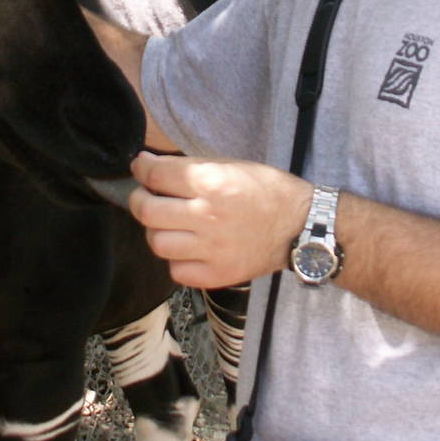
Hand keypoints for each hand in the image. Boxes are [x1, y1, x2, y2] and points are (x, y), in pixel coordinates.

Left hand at [127, 152, 312, 288]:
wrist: (300, 226)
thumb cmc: (267, 191)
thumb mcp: (233, 166)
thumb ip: (192, 168)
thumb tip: (152, 166)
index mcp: (211, 183)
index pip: (156, 175)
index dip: (141, 167)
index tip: (140, 166)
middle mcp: (206, 216)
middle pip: (147, 211)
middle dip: (139, 200)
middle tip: (145, 196)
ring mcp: (211, 250)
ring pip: (157, 244)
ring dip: (156, 231)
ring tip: (168, 225)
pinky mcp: (216, 275)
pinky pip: (176, 271)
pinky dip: (176, 259)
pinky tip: (188, 248)